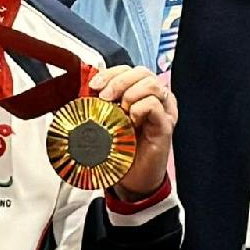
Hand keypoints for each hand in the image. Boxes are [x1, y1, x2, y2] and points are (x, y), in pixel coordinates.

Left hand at [90, 63, 178, 201]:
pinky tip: (132, 122)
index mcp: (139, 93)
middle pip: (141, 72)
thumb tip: (83, 89)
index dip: (110, 73)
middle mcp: (154, 98)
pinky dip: (139, 108)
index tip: (94, 86)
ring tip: (121, 112)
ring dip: (130, 94)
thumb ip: (98, 104)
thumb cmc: (121, 151)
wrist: (132, 179)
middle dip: (118, 81)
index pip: (128, 69)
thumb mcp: (104, 122)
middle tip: (104, 98)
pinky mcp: (166, 124)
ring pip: (152, 84)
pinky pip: (155, 104)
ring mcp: (163, 110)